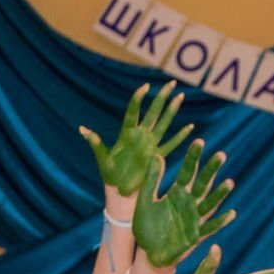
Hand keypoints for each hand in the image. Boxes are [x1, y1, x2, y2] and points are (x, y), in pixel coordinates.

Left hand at [81, 81, 193, 197]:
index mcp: (126, 134)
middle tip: (171, 83)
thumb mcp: (102, 159)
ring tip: (180, 97)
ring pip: (163, 124)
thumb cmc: (109, 174)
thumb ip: (96, 144)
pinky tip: (190, 127)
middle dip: (161, 98)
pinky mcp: (157, 156)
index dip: (138, 99)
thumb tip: (83, 130)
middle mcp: (140, 136)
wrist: (119, 190)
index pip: (133, 112)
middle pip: (152, 113)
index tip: (145, 87)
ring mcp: (150, 145)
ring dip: (172, 111)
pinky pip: (171, 145)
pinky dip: (180, 137)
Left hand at [132, 140, 234, 268]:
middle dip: (211, 171)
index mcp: (176, 193)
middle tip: (220, 155)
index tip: (199, 141)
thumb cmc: (147, 227)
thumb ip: (151, 180)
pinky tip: (231, 213)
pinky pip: (210, 227)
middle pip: (202, 184)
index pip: (187, 172)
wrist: (148, 253)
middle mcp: (189, 203)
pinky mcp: (196, 235)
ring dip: (220, 194)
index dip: (193, 158)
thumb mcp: (145, 201)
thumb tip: (157, 155)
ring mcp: (194, 219)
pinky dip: (220, 221)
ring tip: (229, 182)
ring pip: (209, 204)